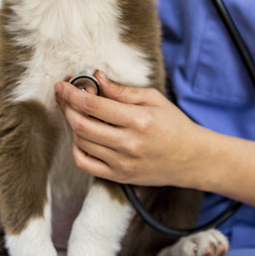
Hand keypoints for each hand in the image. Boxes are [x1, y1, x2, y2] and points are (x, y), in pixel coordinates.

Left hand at [54, 71, 206, 186]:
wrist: (193, 159)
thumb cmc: (174, 125)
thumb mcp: (154, 99)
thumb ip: (122, 91)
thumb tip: (97, 78)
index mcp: (138, 120)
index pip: (93, 105)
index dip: (72, 93)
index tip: (61, 84)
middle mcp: (128, 144)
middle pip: (81, 125)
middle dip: (66, 107)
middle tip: (63, 96)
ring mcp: (122, 163)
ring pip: (81, 143)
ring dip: (72, 126)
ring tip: (76, 113)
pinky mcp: (119, 177)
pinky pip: (85, 164)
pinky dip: (77, 149)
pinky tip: (81, 136)